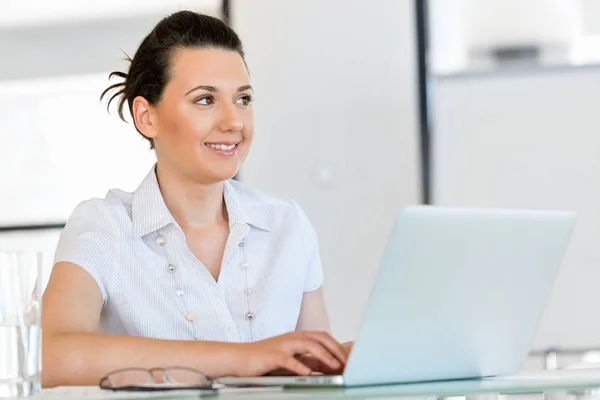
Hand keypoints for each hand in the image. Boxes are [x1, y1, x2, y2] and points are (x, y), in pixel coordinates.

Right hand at [232, 331, 346, 376]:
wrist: (238, 358)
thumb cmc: (264, 359)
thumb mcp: (290, 358)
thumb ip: (307, 360)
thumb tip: (328, 365)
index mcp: (297, 337)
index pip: (323, 337)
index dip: (337, 346)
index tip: (348, 359)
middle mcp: (292, 338)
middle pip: (319, 337)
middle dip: (335, 349)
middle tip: (346, 362)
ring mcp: (282, 345)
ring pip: (307, 345)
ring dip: (323, 355)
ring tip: (334, 366)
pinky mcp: (272, 355)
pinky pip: (288, 360)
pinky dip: (299, 366)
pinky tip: (308, 374)